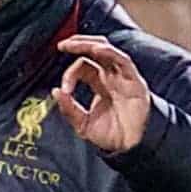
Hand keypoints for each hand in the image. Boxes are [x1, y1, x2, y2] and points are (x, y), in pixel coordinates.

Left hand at [52, 35, 150, 153]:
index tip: (64, 89)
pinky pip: (122, 61)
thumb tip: (56, 92)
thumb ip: (69, 109)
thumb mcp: (83, 124)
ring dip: (89, 44)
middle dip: (77, 44)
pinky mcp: (134, 81)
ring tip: (73, 43)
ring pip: (107, 50)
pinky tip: (96, 50)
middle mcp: (111, 77)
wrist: (131, 148)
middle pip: (94, 51)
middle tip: (62, 45)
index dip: (70, 74)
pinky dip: (110, 53)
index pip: (82, 67)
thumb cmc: (112, 136)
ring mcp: (123, 77)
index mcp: (99, 84)